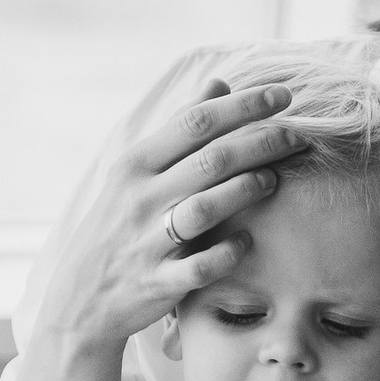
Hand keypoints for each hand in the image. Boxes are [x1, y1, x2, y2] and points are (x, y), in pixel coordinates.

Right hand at [23, 77, 313, 357]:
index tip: (282, 95)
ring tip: (275, 179)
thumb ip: (179, 128)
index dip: (242, 105)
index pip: (195, 122)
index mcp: (136, 164)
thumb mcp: (137, 171)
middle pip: (209, 160)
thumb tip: (219, 83)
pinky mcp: (158, 283)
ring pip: (204, 209)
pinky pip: (199, 266)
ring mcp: (147, 241)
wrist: (81, 297)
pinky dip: (226, 252)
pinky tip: (247, 241)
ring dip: (245, 191)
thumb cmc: (119, 224)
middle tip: (298, 136)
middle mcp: (140, 198)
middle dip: (260, 143)